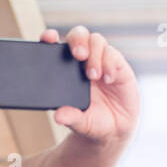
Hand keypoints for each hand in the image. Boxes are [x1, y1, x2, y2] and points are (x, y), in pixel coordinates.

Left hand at [41, 26, 138, 144]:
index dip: (50, 37)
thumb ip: (70, 118)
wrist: (114, 130)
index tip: (48, 38)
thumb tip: (58, 116)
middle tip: (79, 56)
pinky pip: (113, 55)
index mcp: (65, 71)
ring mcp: (100, 61)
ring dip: (94, 55)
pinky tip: (108, 79)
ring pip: (96, 40)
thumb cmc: (92, 122)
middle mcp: (82, 62)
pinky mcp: (118, 66)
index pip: (55, 47)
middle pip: (78, 35)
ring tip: (93, 76)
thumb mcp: (80, 123)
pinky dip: (109, 63)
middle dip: (77, 40)